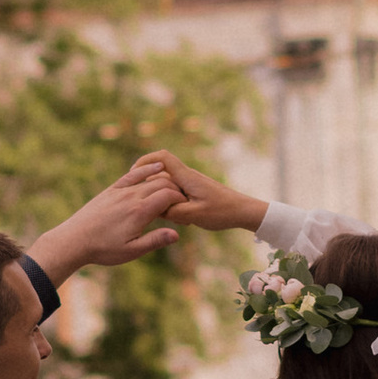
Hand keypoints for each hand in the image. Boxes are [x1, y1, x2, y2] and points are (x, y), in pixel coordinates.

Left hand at [28, 167, 182, 285]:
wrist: (74, 240)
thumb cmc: (103, 249)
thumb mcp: (131, 251)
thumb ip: (155, 240)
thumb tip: (177, 234)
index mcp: (139, 212)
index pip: (168, 196)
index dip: (181, 199)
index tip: (186, 207)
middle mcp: (131, 197)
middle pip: (161, 184)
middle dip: (176, 189)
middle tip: (184, 199)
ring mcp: (120, 191)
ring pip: (148, 178)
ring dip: (165, 179)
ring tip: (175, 186)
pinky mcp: (111, 190)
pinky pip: (132, 176)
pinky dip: (146, 169)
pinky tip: (157, 166)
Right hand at [129, 150, 266, 237]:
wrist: (244, 212)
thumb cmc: (222, 212)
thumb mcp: (194, 215)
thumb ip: (171, 211)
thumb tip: (154, 209)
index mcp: (186, 177)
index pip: (161, 157)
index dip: (144, 161)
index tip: (133, 173)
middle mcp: (188, 176)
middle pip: (161, 174)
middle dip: (153, 189)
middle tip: (155, 208)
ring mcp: (192, 183)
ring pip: (168, 186)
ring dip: (165, 200)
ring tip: (176, 218)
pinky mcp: (196, 191)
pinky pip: (177, 193)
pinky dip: (174, 204)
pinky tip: (185, 220)